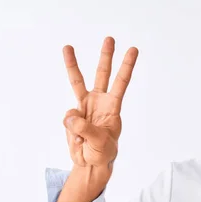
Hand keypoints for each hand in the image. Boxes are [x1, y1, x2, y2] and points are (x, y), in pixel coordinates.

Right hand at [62, 36, 137, 169]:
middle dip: (106, 56)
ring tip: (67, 47)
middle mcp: (99, 102)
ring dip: (72, 64)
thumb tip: (70, 115)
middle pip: (102, 75)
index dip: (127, 67)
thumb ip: (85, 129)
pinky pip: (67, 117)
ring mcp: (85, 106)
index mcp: (112, 107)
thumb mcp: (99, 143)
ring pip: (77, 82)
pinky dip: (70, 129)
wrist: (90, 162)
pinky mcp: (72, 115)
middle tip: (110, 38)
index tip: (133, 50)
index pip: (121, 83)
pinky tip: (78, 139)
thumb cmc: (102, 152)